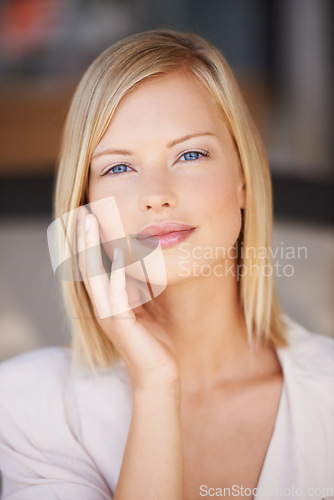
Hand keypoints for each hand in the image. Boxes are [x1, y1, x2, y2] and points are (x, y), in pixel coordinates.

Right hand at [76, 205, 179, 392]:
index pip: (93, 265)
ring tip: (89, 224)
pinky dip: (114, 275)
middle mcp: (103, 306)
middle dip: (84, 238)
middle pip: (86, 265)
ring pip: (93, 276)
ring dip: (89, 248)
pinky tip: (114, 255)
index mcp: (108, 301)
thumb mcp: (147, 306)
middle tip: (82, 212)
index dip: (89, 242)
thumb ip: (139, 286)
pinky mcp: (120, 325)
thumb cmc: (156, 341)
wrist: (160, 375)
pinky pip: (115, 295)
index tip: (90, 217)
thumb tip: (143, 261)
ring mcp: (108, 315)